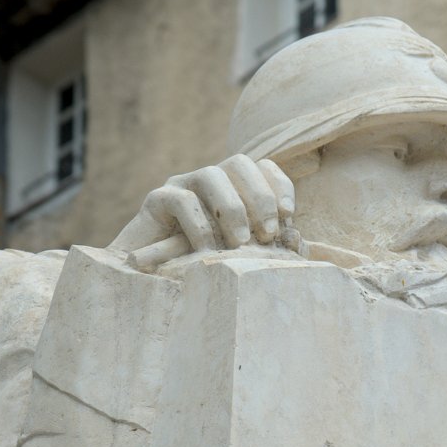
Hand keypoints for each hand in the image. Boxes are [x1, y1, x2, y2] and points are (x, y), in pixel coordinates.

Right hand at [109, 155, 299, 272]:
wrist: (149, 283)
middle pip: (240, 163)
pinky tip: (205, 250)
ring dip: (232, 209)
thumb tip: (296, 239)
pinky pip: (180, 200)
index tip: (288, 215)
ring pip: (211, 175)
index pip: (263, 167)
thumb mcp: (240, 258)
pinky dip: (199, 225)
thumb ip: (267, 247)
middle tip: (266, 235)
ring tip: (238, 244)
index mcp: (235, 190)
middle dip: (260, 197)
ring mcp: (181, 186)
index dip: (279, 185)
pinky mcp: (155, 201)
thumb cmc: (202, 271)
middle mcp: (209, 182)